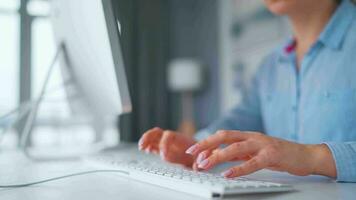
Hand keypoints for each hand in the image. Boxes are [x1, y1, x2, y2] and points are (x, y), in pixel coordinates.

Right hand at [138, 127, 197, 166]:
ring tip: (141, 147)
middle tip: (143, 146)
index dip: (164, 144)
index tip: (163, 155)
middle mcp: (172, 139)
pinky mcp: (163, 149)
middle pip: (158, 132)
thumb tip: (197, 166)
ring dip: (145, 140)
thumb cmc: (202, 156)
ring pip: (153, 136)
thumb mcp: (204, 159)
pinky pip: (153, 145)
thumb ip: (201, 162)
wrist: (201, 154)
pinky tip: (145, 150)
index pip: (169, 136)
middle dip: (149, 137)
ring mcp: (167, 143)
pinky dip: (147, 146)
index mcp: (181, 139)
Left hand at [185, 130, 336, 177]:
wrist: (305, 155)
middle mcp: (252, 137)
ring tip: (204, 165)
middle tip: (191, 154)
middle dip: (206, 144)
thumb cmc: (278, 154)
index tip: (193, 151)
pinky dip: (239, 169)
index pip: (222, 135)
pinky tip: (228, 174)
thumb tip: (217, 157)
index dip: (207, 142)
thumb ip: (237, 153)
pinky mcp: (272, 156)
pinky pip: (253, 162)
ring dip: (217, 156)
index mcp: (247, 135)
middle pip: (224, 136)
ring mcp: (262, 145)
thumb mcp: (254, 151)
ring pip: (235, 148)